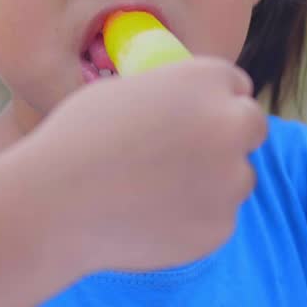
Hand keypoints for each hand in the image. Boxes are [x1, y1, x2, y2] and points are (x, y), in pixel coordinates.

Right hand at [23, 56, 266, 272]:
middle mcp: (229, 123)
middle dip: (228, 137)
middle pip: (251, 125)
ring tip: (152, 192)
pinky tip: (148, 219)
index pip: (234, 85)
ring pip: (236, 178)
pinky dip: (192, 220)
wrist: (55, 203)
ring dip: (211, 182)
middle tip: (193, 155)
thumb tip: (186, 109)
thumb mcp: (123, 93)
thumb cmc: (75, 142)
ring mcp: (230, 178)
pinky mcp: (221, 226)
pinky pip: (216, 219)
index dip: (214, 101)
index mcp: (205, 80)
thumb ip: (169, 97)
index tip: (197, 117)